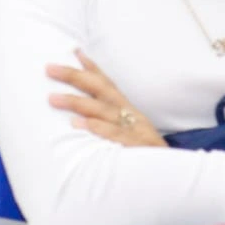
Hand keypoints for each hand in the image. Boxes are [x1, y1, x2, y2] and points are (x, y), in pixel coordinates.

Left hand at [47, 49, 164, 147]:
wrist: (176, 174)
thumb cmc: (146, 155)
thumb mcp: (131, 133)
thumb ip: (111, 123)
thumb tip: (84, 118)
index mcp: (127, 109)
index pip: (107, 83)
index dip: (91, 67)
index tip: (74, 51)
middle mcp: (129, 114)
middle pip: (100, 89)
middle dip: (74, 76)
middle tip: (49, 68)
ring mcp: (132, 128)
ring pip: (101, 109)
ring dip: (76, 101)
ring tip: (53, 98)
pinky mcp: (135, 145)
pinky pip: (113, 133)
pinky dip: (96, 127)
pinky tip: (77, 124)